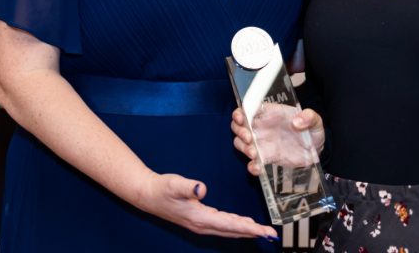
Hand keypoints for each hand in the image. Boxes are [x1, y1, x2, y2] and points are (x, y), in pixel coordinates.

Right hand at [132, 172, 277, 239]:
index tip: (265, 232)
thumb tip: (201, 189)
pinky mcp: (199, 219)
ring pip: (229, 229)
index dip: (250, 229)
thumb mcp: (174, 184)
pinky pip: (223, 225)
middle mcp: (202, 224)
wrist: (147, 194)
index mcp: (200, 218)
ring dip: (246, 230)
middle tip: (271, 234)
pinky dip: (236, 225)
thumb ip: (188, 187)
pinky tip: (242, 223)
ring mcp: (201, 223)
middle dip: (253, 232)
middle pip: (233, 231)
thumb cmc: (161, 188)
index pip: (230, 225)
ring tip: (261, 231)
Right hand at [231, 106, 324, 174]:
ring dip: (243, 147)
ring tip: (254, 153)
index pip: (248, 108)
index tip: (241, 118)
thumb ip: (309, 117)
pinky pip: (252, 162)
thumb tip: (297, 121)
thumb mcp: (316, 121)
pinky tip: (257, 168)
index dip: (240, 112)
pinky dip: (251, 166)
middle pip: (239, 125)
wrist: (316, 151)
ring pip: (240, 143)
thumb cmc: (312, 131)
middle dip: (239, 131)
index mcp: (270, 113)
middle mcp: (261, 127)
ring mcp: (261, 143)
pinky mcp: (265, 158)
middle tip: (249, 138)